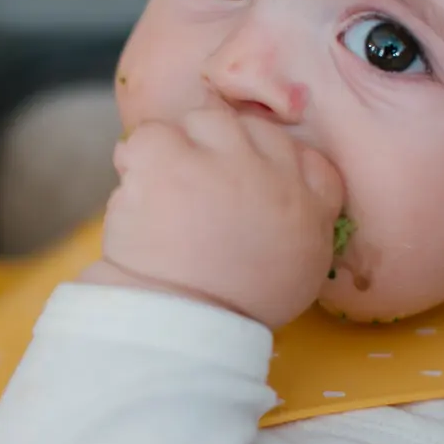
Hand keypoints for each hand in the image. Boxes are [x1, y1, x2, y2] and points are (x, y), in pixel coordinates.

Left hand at [87, 107, 342, 328]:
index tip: (239, 179)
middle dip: (218, 151)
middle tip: (194, 189)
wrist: (183, 322)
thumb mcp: (302, 271)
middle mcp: (270, 172)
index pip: (299, 152)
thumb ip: (306, 226)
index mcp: (307, 203)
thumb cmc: (237, 308)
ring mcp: (219, 160)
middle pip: (245, 128)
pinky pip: (150, 134)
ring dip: (179, 150)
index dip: (264, 157)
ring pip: (199, 122)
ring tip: (162, 191)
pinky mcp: (169, 158)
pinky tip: (136, 190)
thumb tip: (292, 196)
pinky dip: (136, 159)